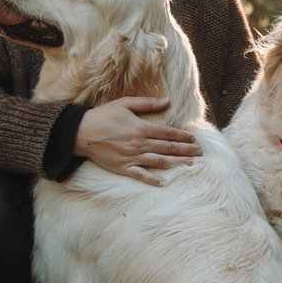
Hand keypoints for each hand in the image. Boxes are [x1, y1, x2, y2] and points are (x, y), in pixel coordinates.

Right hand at [73, 96, 198, 184]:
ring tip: (190, 165)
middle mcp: (139, 143)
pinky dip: (152, 179)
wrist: (82, 133)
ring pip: (159, 161)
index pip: (167, 133)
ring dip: (176, 163)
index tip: (193, 139)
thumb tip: (167, 100)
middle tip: (199, 153)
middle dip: (185, 150)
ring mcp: (131, 157)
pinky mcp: (123, 167)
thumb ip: (147, 103)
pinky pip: (140, 175)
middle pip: (167, 148)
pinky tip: (164, 182)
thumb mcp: (125, 104)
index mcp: (141, 127)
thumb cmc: (103, 116)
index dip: (182, 136)